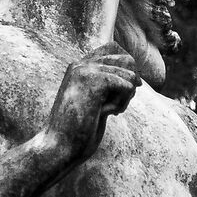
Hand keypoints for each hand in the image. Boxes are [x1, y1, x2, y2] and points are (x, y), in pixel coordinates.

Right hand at [45, 43, 139, 159]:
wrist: (58, 147)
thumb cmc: (77, 132)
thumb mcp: (96, 105)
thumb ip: (109, 89)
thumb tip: (138, 79)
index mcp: (79, 67)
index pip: (113, 49)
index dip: (127, 68)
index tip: (125, 90)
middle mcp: (81, 64)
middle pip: (126, 59)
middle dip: (129, 84)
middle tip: (116, 107)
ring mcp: (85, 70)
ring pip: (129, 72)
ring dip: (126, 96)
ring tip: (110, 111)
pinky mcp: (92, 80)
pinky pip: (127, 85)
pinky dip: (122, 103)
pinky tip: (107, 114)